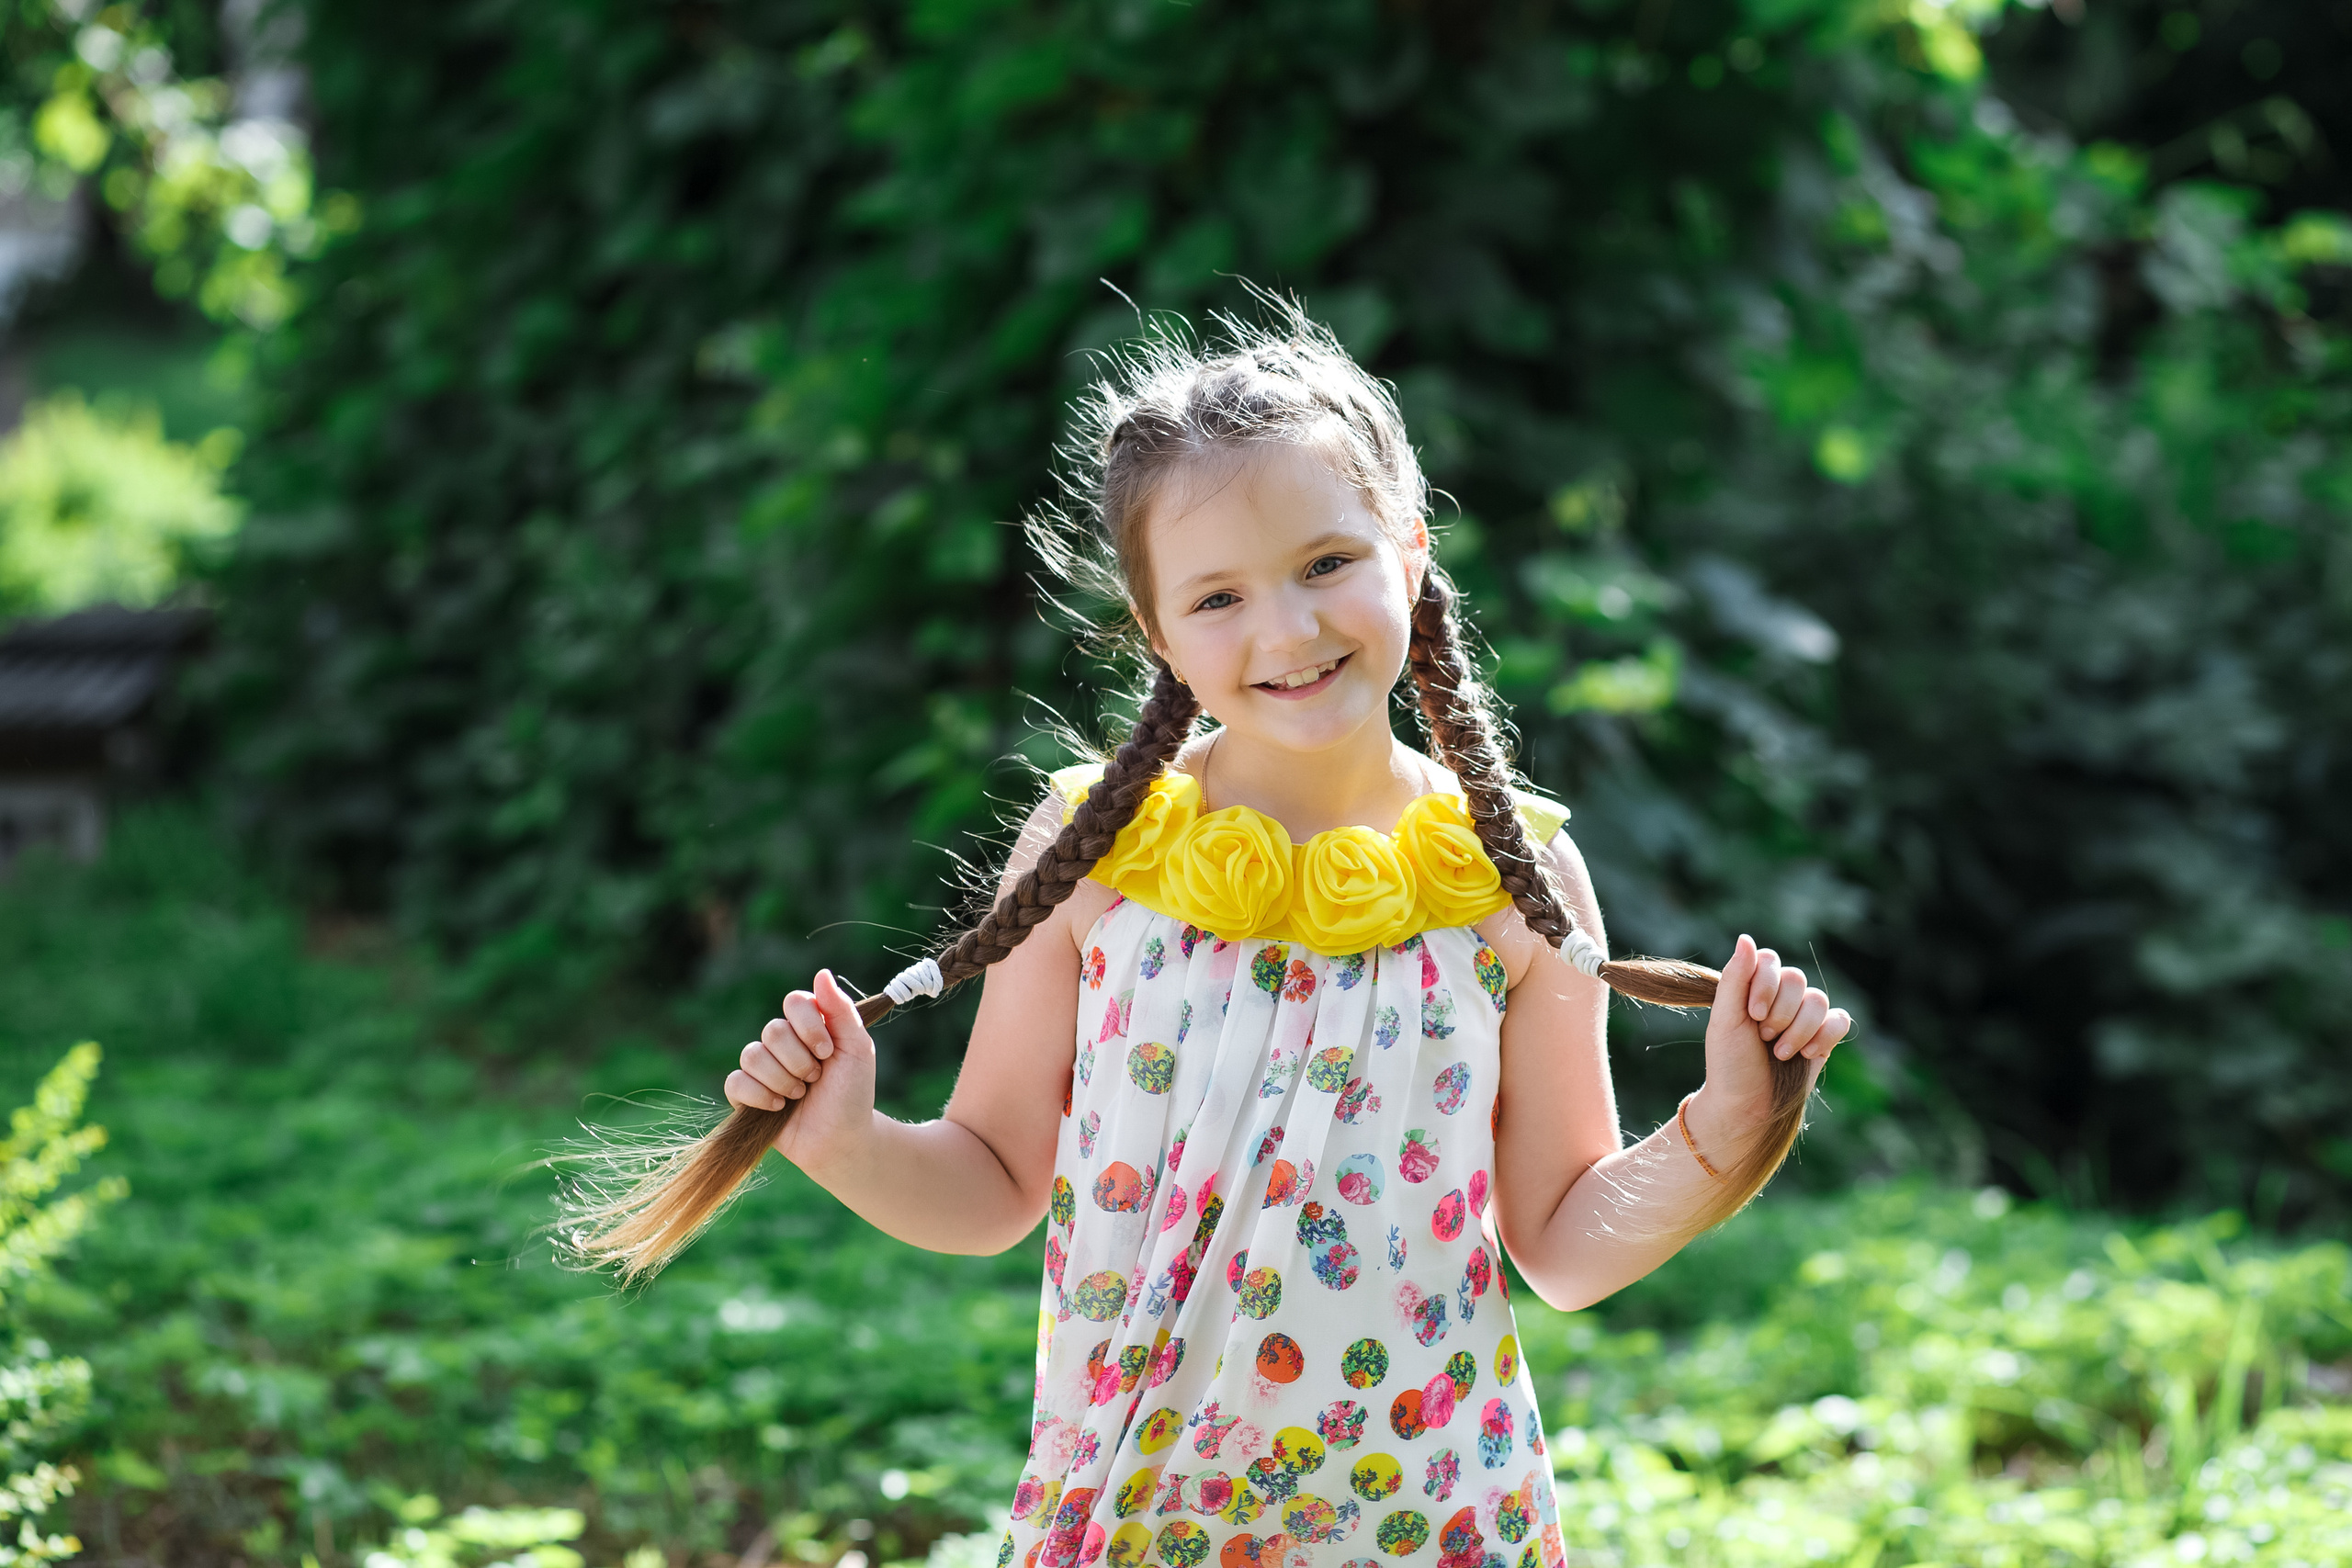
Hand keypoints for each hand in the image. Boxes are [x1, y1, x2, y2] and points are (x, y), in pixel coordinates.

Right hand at [725, 969, 877, 1169]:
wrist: (842, 1138)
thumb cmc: (852, 1093)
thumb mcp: (857, 1049)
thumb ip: (841, 1010)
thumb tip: (821, 973)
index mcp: (808, 1026)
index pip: (794, 1002)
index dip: (808, 1026)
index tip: (827, 1051)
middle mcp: (782, 1042)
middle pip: (772, 1031)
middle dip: (799, 1061)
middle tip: (816, 1080)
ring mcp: (762, 1068)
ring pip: (752, 1056)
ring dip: (782, 1080)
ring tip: (799, 1096)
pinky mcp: (746, 1095)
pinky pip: (735, 1082)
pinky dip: (759, 1095)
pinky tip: (778, 1108)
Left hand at [1689, 935, 1851, 1148]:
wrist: (1748, 1106)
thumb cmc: (1729, 1063)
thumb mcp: (1725, 1020)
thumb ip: (1736, 978)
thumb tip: (1746, 937)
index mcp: (1751, 987)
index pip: (1769, 960)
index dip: (1765, 985)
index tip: (1752, 1014)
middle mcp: (1779, 998)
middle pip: (1796, 979)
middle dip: (1780, 1013)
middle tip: (1763, 1037)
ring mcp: (1803, 1017)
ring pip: (1818, 1000)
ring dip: (1799, 1030)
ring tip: (1780, 1053)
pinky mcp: (1823, 1037)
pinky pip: (1840, 1020)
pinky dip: (1825, 1036)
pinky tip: (1807, 1054)